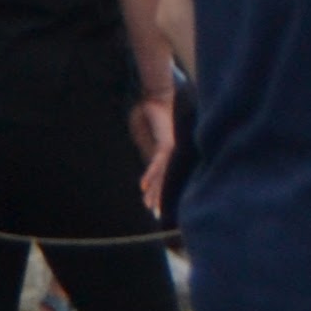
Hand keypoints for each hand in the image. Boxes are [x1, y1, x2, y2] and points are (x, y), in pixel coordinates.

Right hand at [132, 95, 176, 209]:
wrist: (157, 96)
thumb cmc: (148, 110)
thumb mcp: (141, 132)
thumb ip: (143, 146)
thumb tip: (145, 159)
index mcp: (163, 151)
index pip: (159, 175)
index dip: (154, 189)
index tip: (149, 203)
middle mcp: (169, 153)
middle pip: (164, 180)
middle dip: (158, 197)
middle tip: (156, 214)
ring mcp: (169, 149)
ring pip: (163, 176)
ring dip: (155, 192)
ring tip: (150, 207)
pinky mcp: (166, 144)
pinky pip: (157, 163)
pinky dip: (151, 174)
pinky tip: (144, 186)